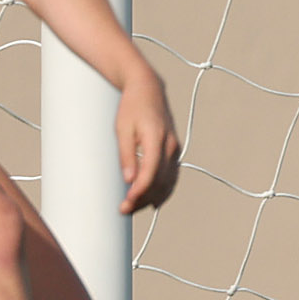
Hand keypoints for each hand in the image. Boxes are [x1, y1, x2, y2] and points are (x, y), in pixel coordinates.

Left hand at [116, 68, 181, 213]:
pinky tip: (152, 201)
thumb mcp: (122, 129)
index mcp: (157, 138)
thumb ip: (127, 155)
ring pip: (167, 182)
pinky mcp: (174, 152)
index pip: (151, 172)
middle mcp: (171, 145)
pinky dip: (162, 191)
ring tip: (133, 207)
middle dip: (142, 198)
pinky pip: (171, 176)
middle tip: (124, 210)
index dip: (139, 191)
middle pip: (159, 181)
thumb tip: (129, 180)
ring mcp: (175, 149)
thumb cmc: (132, 107)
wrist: (148, 89)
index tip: (125, 203)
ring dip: (151, 197)